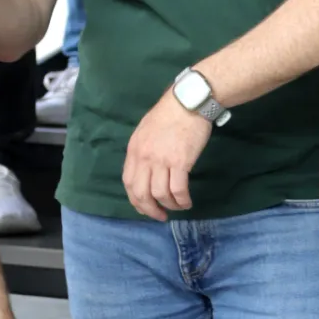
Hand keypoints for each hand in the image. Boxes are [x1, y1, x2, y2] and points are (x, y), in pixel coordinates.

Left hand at [122, 87, 213, 219]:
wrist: (189, 102)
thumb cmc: (169, 114)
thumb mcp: (146, 131)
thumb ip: (143, 151)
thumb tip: (146, 171)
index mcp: (134, 150)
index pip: (129, 183)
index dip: (136, 200)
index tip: (145, 207)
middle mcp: (144, 158)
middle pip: (141, 193)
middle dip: (150, 209)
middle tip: (160, 216)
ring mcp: (161, 161)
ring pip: (160, 194)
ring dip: (169, 205)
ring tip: (178, 207)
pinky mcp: (180, 162)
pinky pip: (178, 190)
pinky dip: (182, 200)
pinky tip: (187, 201)